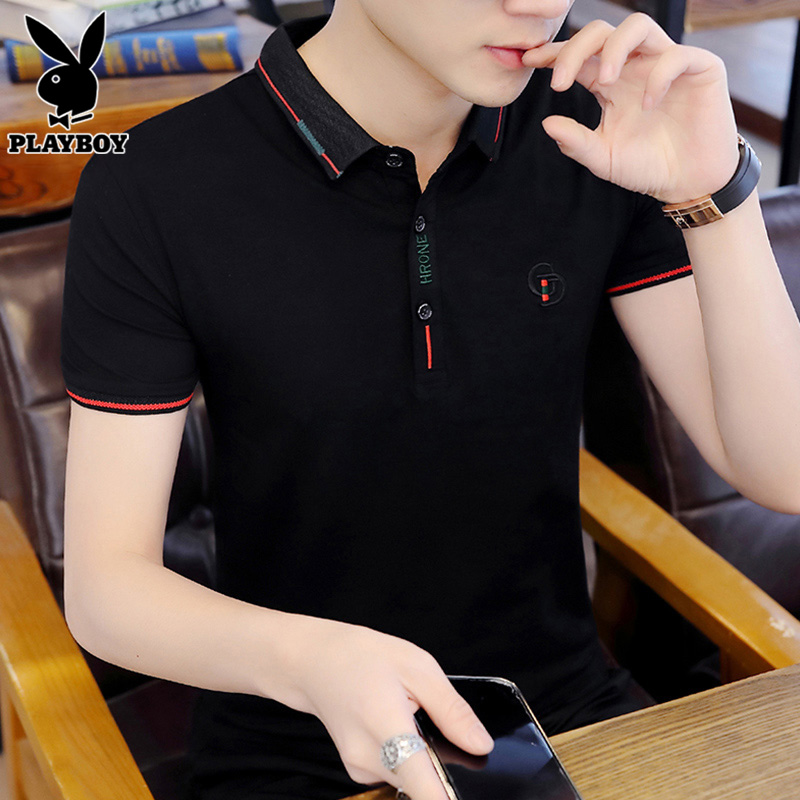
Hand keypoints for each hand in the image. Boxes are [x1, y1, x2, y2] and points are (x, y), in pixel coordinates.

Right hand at [281, 617, 493, 799]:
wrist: (314, 661)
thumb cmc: (361, 656)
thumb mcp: (416, 666)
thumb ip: (451, 710)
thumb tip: (480, 744)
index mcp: (387, 729)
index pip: (426, 790)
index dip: (450, 798)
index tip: (468, 795)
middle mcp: (369, 760)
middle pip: (424, 782)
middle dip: (441, 761)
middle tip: (431, 719)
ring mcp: (360, 770)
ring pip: (411, 776)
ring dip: (422, 754)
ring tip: (409, 712)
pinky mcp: (358, 771)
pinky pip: (396, 770)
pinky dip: (406, 752)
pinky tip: (397, 722)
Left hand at [521, 13, 739, 203]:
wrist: (688, 183)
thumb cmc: (646, 167)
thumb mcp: (603, 158)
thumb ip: (576, 142)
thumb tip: (547, 123)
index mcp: (609, 83)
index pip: (579, 55)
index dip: (554, 53)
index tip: (529, 60)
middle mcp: (635, 66)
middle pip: (601, 31)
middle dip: (575, 48)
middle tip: (560, 82)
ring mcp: (666, 63)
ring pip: (638, 26)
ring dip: (614, 48)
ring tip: (602, 81)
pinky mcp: (700, 68)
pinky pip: (675, 56)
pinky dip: (658, 76)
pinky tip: (648, 104)